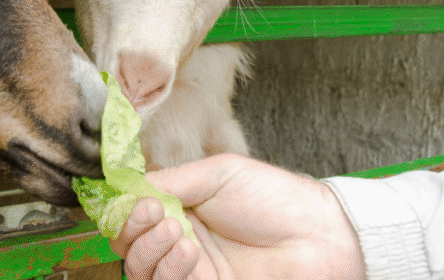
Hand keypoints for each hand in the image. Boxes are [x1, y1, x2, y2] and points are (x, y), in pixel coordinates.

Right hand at [109, 154, 365, 279]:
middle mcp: (181, 241)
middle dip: (131, 230)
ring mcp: (192, 270)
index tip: (134, 199)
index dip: (124, 209)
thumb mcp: (219, 174)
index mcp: (181, 208)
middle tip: (152, 213)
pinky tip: (187, 249)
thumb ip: (173, 180)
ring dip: (149, 250)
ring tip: (177, 231)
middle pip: (129, 246)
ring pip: (142, 270)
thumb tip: (128, 187)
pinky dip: (169, 268)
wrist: (320, 235)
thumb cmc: (276, 198)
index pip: (133, 215)